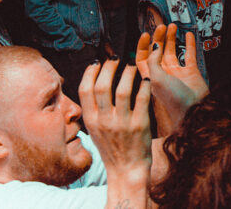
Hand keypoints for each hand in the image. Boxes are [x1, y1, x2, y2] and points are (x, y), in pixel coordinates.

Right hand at [78, 61, 151, 182]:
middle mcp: (104, 121)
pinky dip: (144, 86)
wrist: (126, 171)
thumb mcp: (95, 130)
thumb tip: (93, 84)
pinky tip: (146, 79)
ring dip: (127, 73)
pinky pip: (142, 99)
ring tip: (132, 65)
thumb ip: (93, 110)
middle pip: (102, 86)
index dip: (90, 72)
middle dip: (109, 67)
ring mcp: (122, 123)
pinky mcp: (140, 125)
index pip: (85, 90)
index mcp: (91, 120)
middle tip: (116, 59)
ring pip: (123, 89)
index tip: (97, 62)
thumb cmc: (112, 149)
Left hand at [136, 24, 207, 100]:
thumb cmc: (173, 99)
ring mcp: (177, 72)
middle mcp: (163, 74)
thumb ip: (153, 62)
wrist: (194, 110)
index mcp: (151, 77)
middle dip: (159, 38)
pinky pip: (189, 54)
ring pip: (173, 51)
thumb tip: (154, 46)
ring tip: (172, 26)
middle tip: (162, 26)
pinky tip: (188, 35)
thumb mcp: (157, 79)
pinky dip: (189, 44)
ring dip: (172, 38)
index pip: (143, 58)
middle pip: (158, 52)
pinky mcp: (191, 72)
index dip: (143, 46)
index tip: (146, 34)